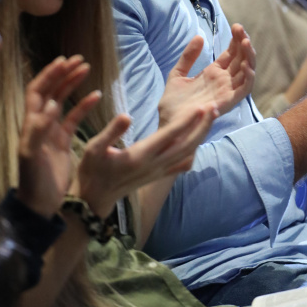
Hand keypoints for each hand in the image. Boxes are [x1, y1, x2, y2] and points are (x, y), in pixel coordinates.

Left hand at [16, 56, 101, 218]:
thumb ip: (39, 130)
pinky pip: (73, 118)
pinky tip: (96, 96)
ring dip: (73, 84)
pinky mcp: (62, 141)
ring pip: (62, 100)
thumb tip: (51, 104)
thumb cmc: (33, 182)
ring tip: (87, 69)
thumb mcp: (32, 156)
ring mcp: (51, 131)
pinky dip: (83, 105)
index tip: (64, 62)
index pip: (37, 91)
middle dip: (63, 74)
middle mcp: (39, 123)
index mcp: (30, 124)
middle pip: (50, 91)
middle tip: (80, 60)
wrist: (40, 205)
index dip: (48, 75)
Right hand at [71, 104, 218, 219]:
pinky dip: (192, 152)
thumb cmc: (92, 170)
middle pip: (186, 144)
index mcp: (141, 155)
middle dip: (202, 126)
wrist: (94, 199)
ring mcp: (157, 172)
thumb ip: (111, 131)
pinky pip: (180, 165)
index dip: (186, 121)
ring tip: (210, 119)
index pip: (170, 135)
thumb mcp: (94, 148)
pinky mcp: (156, 176)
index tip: (200, 107)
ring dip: (200, 136)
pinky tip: (198, 143)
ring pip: (186, 153)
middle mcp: (154, 164)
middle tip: (214, 108)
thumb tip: (127, 115)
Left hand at [158, 24, 255, 126]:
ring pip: (246, 73)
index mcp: (213, 74)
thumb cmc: (172, 104)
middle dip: (243, 44)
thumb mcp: (177, 74)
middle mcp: (223, 82)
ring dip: (249, 58)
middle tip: (240, 29)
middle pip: (241, 60)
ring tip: (246, 43)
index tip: (236, 26)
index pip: (231, 54)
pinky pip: (243, 91)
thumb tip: (199, 36)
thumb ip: (188, 56)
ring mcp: (226, 92)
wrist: (167, 124)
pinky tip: (247, 66)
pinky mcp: (227, 103)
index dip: (236, 40)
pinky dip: (248, 78)